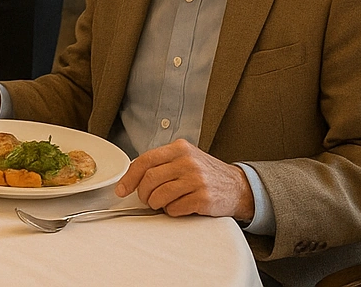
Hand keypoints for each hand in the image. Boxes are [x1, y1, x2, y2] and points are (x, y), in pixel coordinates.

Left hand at [115, 139, 254, 220]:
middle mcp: (188, 161)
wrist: (238, 187)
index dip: (129, 177)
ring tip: (162, 204)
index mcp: (179, 148)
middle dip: (142, 193)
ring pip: (159, 195)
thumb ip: (163, 163)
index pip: (145, 160)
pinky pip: (174, 208)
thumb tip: (132, 178)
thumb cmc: (206, 173)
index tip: (122, 189)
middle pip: (149, 179)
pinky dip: (171, 211)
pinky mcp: (203, 198)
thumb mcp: (186, 158)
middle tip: (146, 199)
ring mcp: (196, 179)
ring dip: (155, 204)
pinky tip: (178, 207)